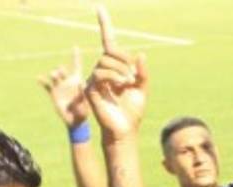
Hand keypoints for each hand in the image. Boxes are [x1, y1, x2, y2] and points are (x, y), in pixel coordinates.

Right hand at [39, 47, 89, 127]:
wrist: (75, 120)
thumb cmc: (84, 110)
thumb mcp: (86, 101)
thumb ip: (83, 92)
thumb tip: (80, 83)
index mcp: (77, 80)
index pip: (77, 65)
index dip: (76, 56)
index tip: (75, 46)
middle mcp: (68, 81)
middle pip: (63, 70)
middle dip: (61, 70)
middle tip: (60, 71)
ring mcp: (60, 86)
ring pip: (55, 76)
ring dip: (54, 74)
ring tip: (53, 74)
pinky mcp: (53, 93)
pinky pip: (47, 85)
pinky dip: (42, 81)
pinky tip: (38, 77)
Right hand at [85, 6, 148, 137]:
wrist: (125, 129)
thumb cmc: (133, 110)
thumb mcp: (142, 88)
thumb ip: (142, 72)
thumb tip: (140, 55)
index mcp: (115, 67)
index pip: (108, 42)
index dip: (104, 24)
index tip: (100, 7)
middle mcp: (103, 70)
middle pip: (111, 51)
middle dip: (124, 60)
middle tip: (133, 77)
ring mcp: (95, 78)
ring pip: (105, 61)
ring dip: (121, 70)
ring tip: (128, 83)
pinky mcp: (90, 87)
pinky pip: (101, 73)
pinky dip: (114, 76)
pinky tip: (120, 85)